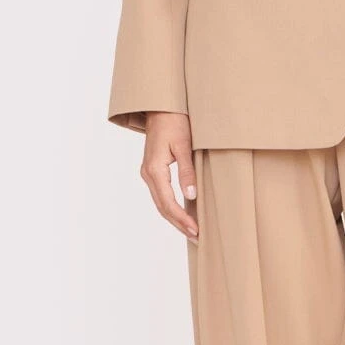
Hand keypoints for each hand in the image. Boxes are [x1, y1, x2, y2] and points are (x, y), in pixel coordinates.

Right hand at [139, 112, 198, 241]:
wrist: (161, 107)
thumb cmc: (175, 122)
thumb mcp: (184, 146)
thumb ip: (187, 172)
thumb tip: (191, 196)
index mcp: (154, 169)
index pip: (168, 202)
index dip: (182, 218)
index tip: (196, 230)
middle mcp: (148, 174)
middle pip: (162, 207)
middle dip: (179, 223)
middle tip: (196, 237)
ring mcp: (149, 173)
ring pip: (161, 203)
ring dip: (175, 218)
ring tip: (191, 230)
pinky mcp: (153, 171)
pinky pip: (161, 194)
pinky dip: (172, 207)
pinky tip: (184, 213)